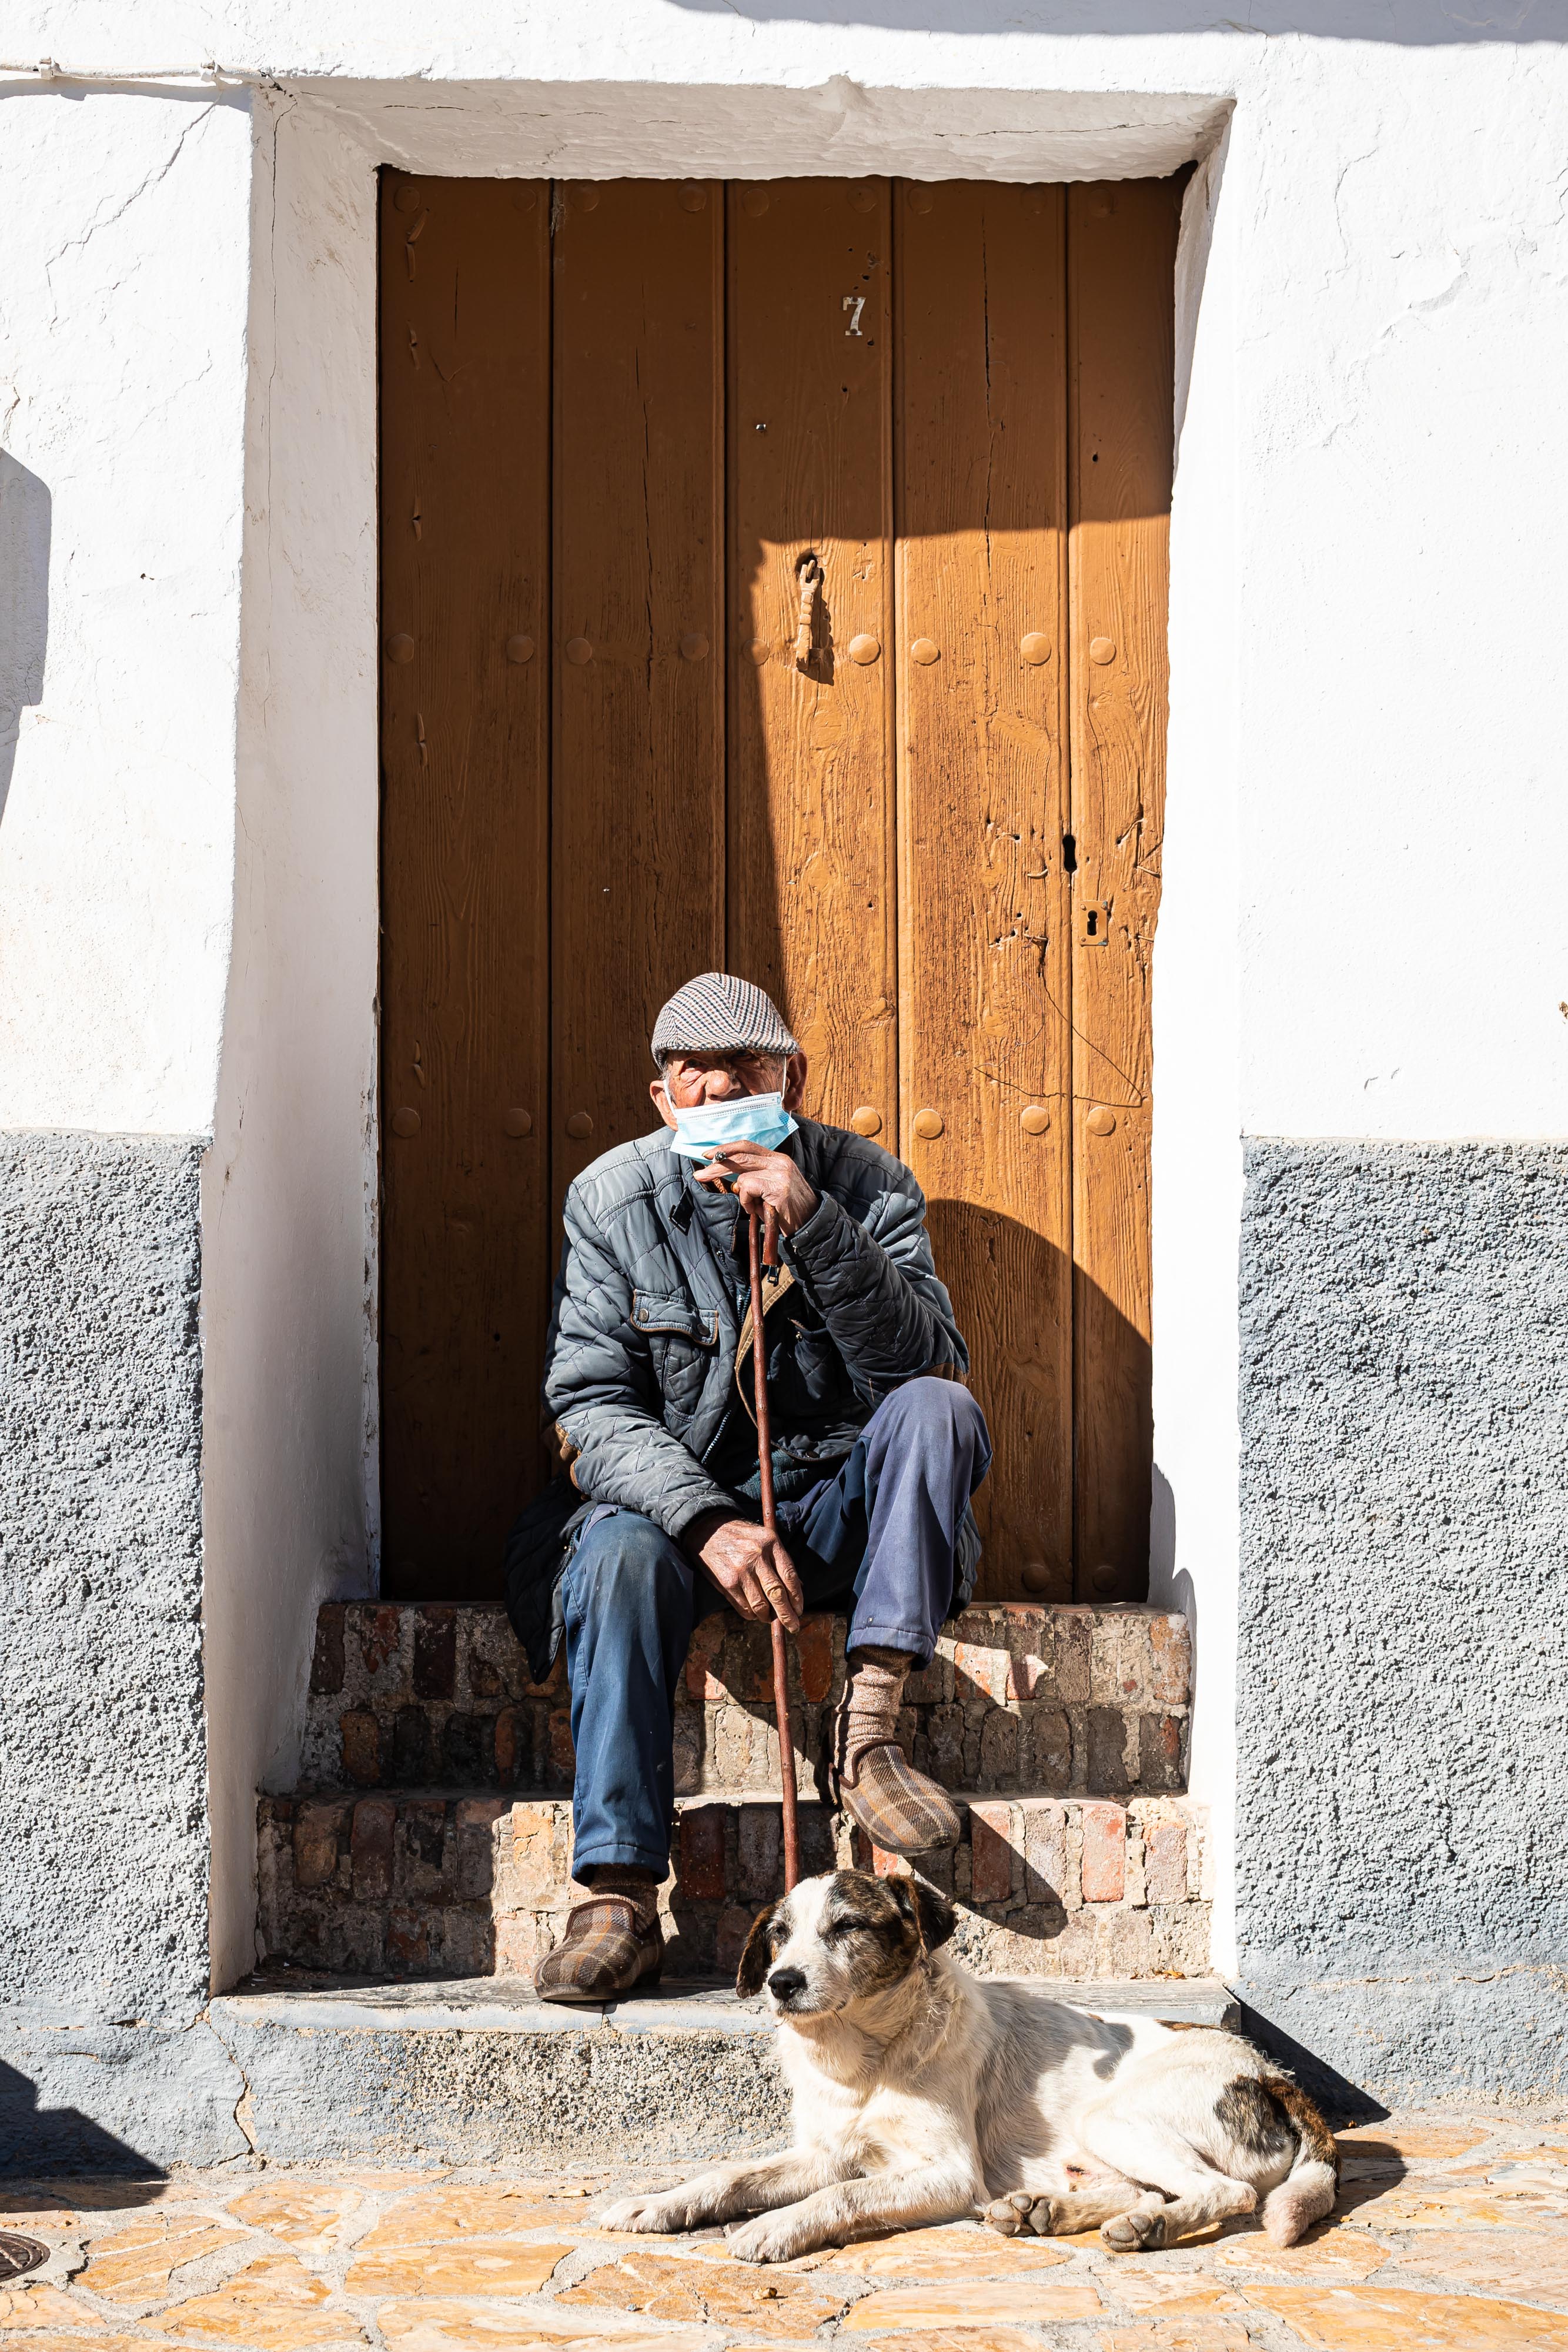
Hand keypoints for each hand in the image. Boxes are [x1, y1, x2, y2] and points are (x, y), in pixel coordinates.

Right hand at [683, 1512, 803, 1629]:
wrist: (709, 1530)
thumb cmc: (742, 1536)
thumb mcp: (765, 1538)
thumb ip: (780, 1561)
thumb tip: (798, 1589)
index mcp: (771, 1542)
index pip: (790, 1576)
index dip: (797, 1597)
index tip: (799, 1610)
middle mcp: (756, 1556)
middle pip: (777, 1593)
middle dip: (787, 1615)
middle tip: (793, 1626)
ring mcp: (740, 1571)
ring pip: (760, 1605)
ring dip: (768, 1617)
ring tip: (770, 1618)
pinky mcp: (727, 1582)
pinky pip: (744, 1607)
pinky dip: (752, 1614)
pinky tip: (755, 1612)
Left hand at [692, 1139, 817, 1234]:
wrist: (811, 1224)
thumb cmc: (787, 1210)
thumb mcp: (771, 1188)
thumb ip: (754, 1178)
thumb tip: (730, 1178)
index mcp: (777, 1159)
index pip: (747, 1146)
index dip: (726, 1149)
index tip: (708, 1155)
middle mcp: (779, 1162)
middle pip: (740, 1156)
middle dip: (716, 1166)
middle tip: (700, 1175)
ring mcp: (780, 1173)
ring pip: (743, 1177)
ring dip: (742, 1196)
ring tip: (755, 1207)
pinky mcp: (778, 1188)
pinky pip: (748, 1189)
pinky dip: (747, 1203)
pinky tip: (760, 1210)